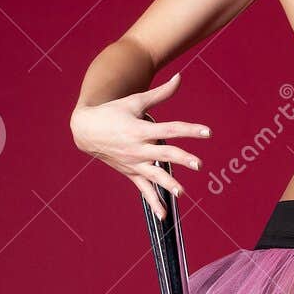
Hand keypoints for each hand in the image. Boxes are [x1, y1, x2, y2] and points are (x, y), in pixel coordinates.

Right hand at [70, 69, 210, 221]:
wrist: (85, 130)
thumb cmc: (113, 112)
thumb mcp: (136, 101)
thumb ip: (161, 93)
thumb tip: (181, 77)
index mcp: (141, 129)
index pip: (170, 130)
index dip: (189, 130)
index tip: (207, 132)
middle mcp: (138, 148)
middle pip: (164, 154)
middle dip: (181, 159)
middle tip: (198, 164)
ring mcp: (134, 163)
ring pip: (154, 175)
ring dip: (168, 184)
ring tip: (182, 192)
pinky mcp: (131, 173)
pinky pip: (144, 190)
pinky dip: (154, 203)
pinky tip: (165, 216)